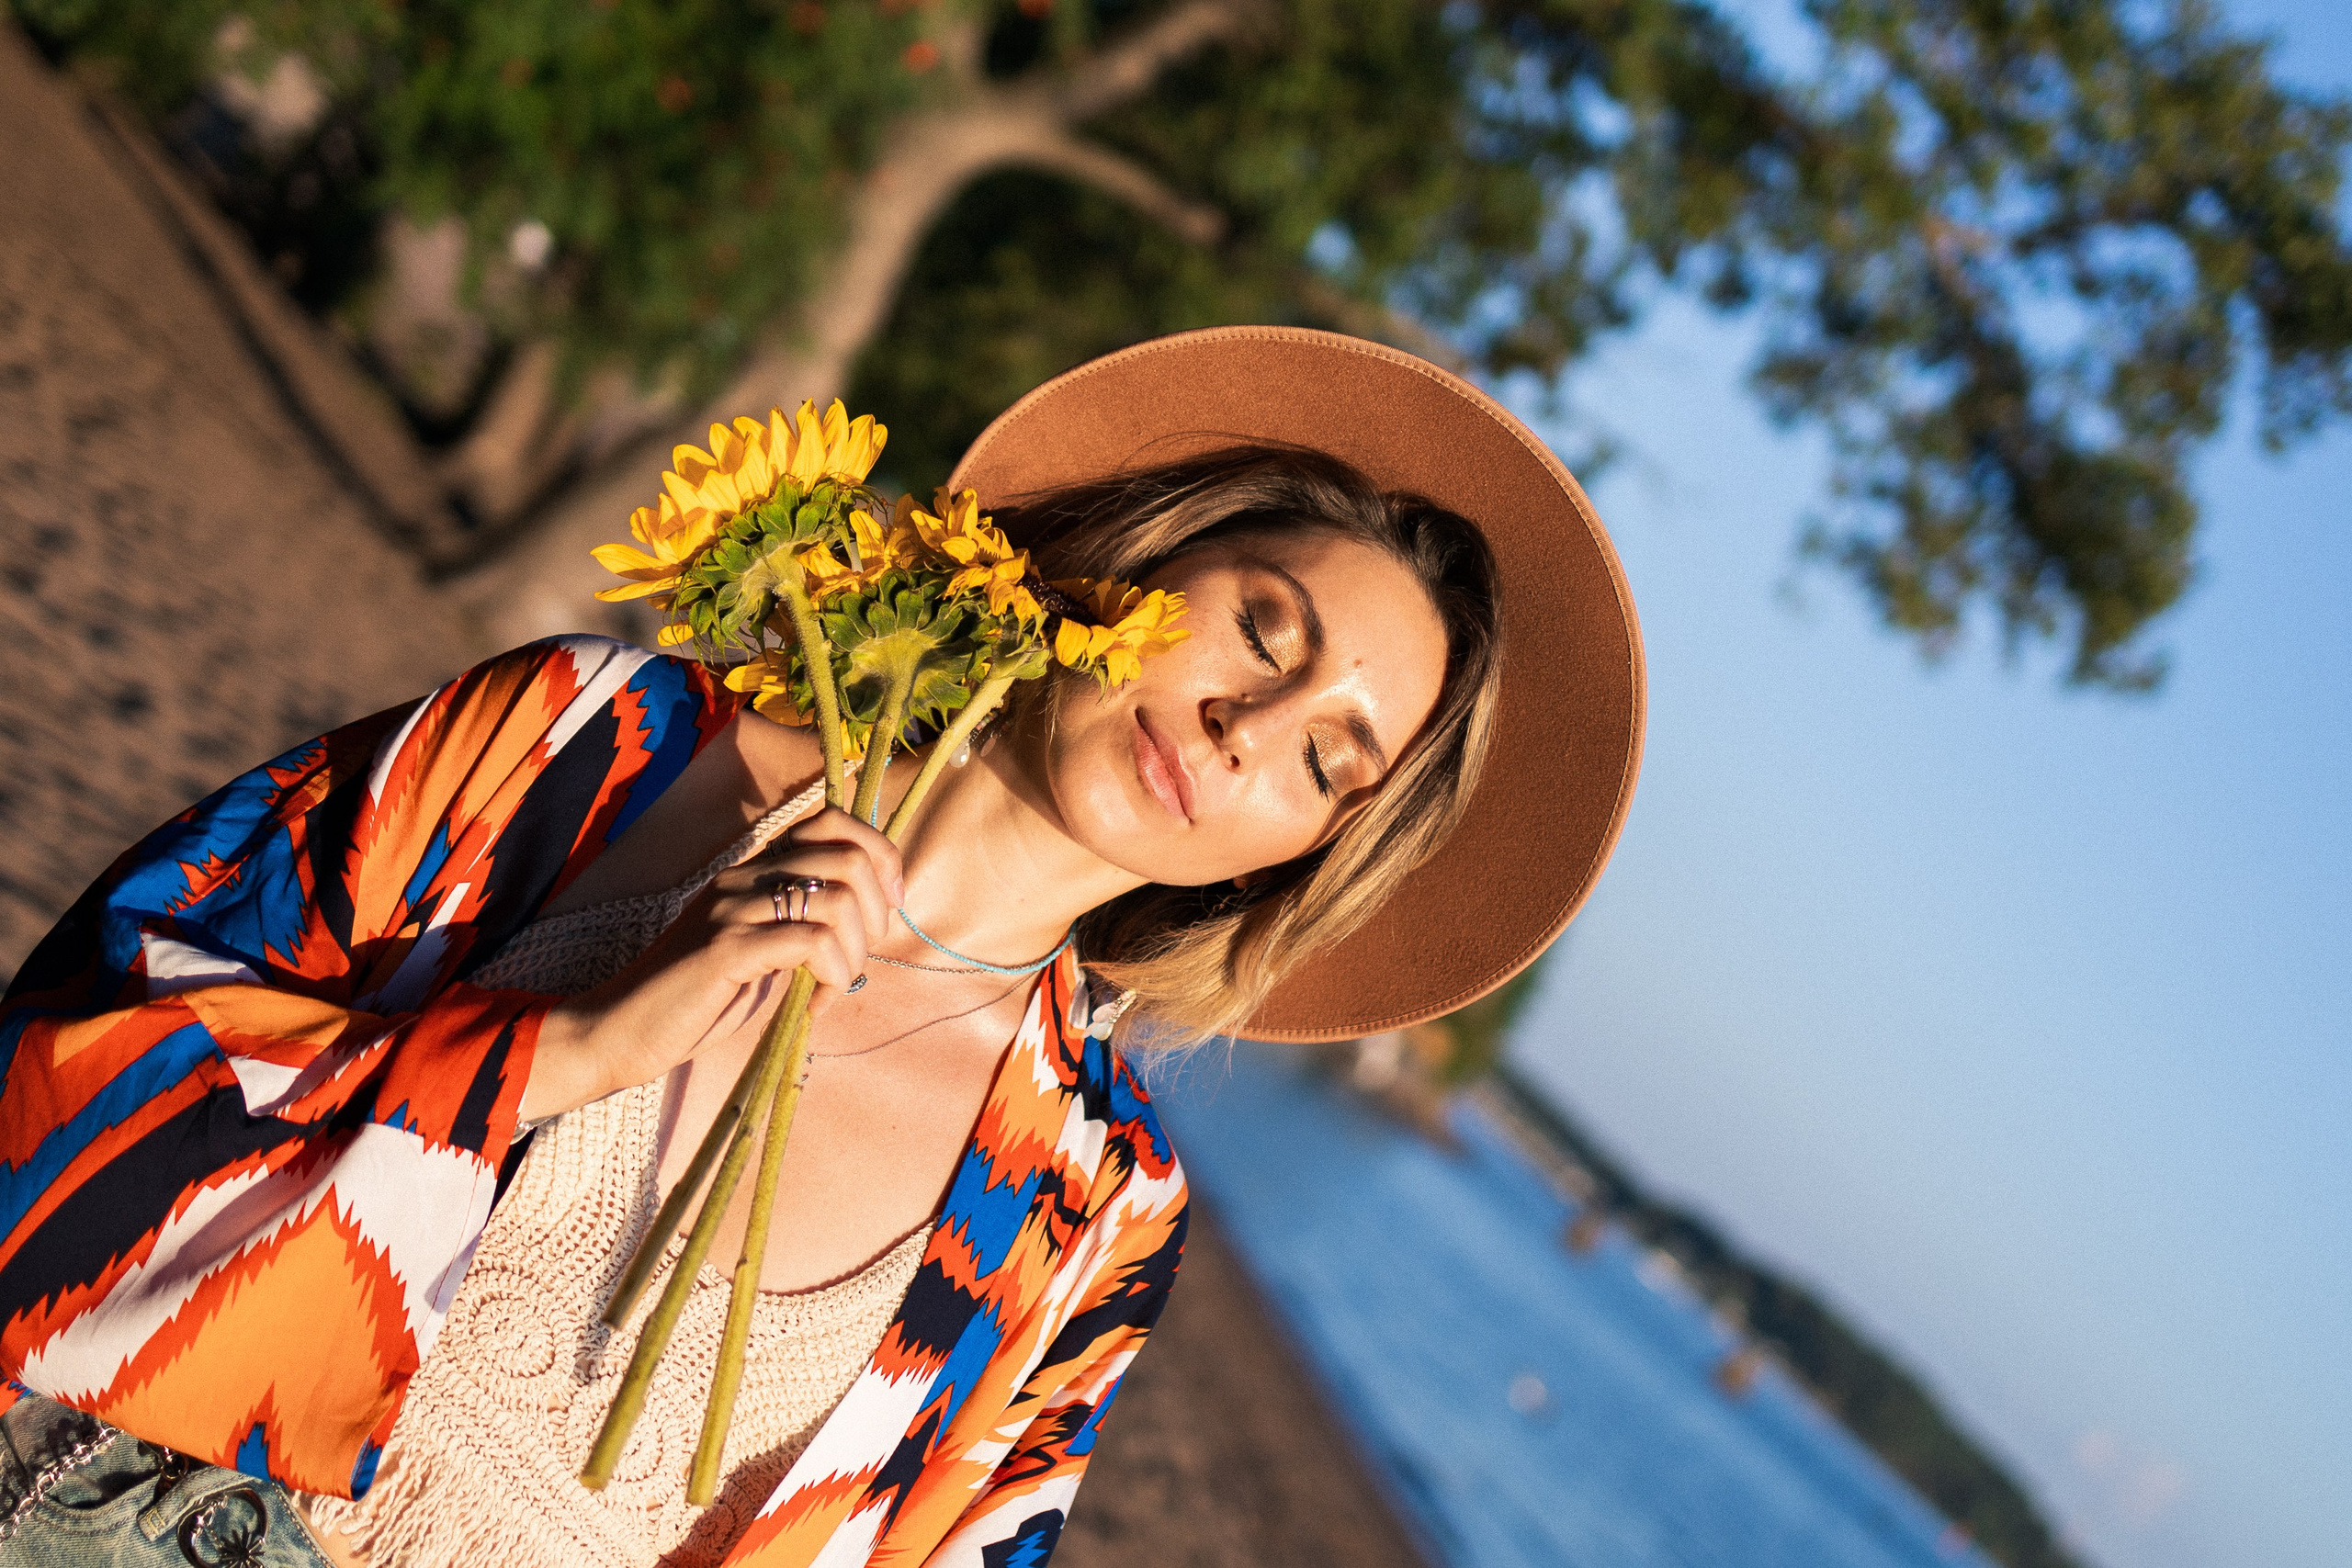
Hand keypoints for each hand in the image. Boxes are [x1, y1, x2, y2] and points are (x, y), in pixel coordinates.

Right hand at [521, 807, 905, 1120]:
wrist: (622, 1029)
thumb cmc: (698, 999)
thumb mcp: (764, 952)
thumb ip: (806, 926)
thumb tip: (871, 922)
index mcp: (755, 869)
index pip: (834, 822)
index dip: (881, 857)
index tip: (889, 908)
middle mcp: (745, 875)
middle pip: (848, 857)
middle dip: (875, 914)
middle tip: (857, 959)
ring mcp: (733, 908)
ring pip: (836, 899)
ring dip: (854, 952)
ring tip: (833, 986)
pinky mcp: (725, 948)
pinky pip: (809, 941)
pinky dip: (833, 975)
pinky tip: (818, 1002)